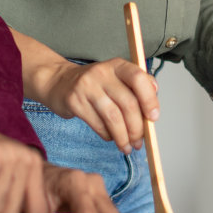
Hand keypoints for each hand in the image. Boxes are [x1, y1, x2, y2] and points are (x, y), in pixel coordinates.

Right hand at [35, 57, 159, 153]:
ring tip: (127, 147)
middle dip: (137, 127)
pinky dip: (108, 136)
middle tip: (139, 141)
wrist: (58, 81)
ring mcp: (87, 86)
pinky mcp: (75, 101)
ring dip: (123, 137)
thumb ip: (136, 89)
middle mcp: (102, 72)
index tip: (154, 118)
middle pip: (128, 103)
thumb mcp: (116, 78)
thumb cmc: (95, 84)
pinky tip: (111, 138)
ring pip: (113, 117)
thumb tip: (153, 111)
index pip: (138, 78)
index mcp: (117, 65)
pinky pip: (97, 124)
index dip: (149, 99)